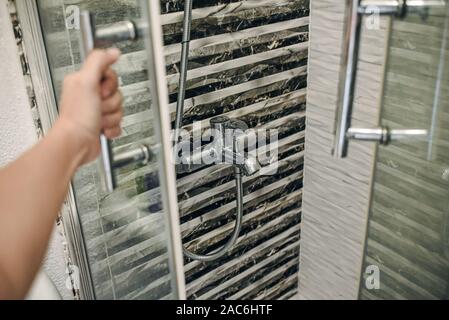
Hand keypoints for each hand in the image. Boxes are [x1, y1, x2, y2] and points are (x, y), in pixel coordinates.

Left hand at [58, 48, 122, 166]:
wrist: (76, 143)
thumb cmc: (77, 116)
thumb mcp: (87, 81)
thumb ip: (99, 61)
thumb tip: (112, 52)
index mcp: (83, 81)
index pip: (109, 74)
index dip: (110, 84)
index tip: (101, 90)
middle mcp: (89, 95)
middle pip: (116, 93)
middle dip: (111, 103)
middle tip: (98, 106)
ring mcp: (96, 111)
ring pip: (118, 108)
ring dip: (111, 117)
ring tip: (98, 120)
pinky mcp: (102, 125)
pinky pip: (118, 123)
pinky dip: (113, 128)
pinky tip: (102, 129)